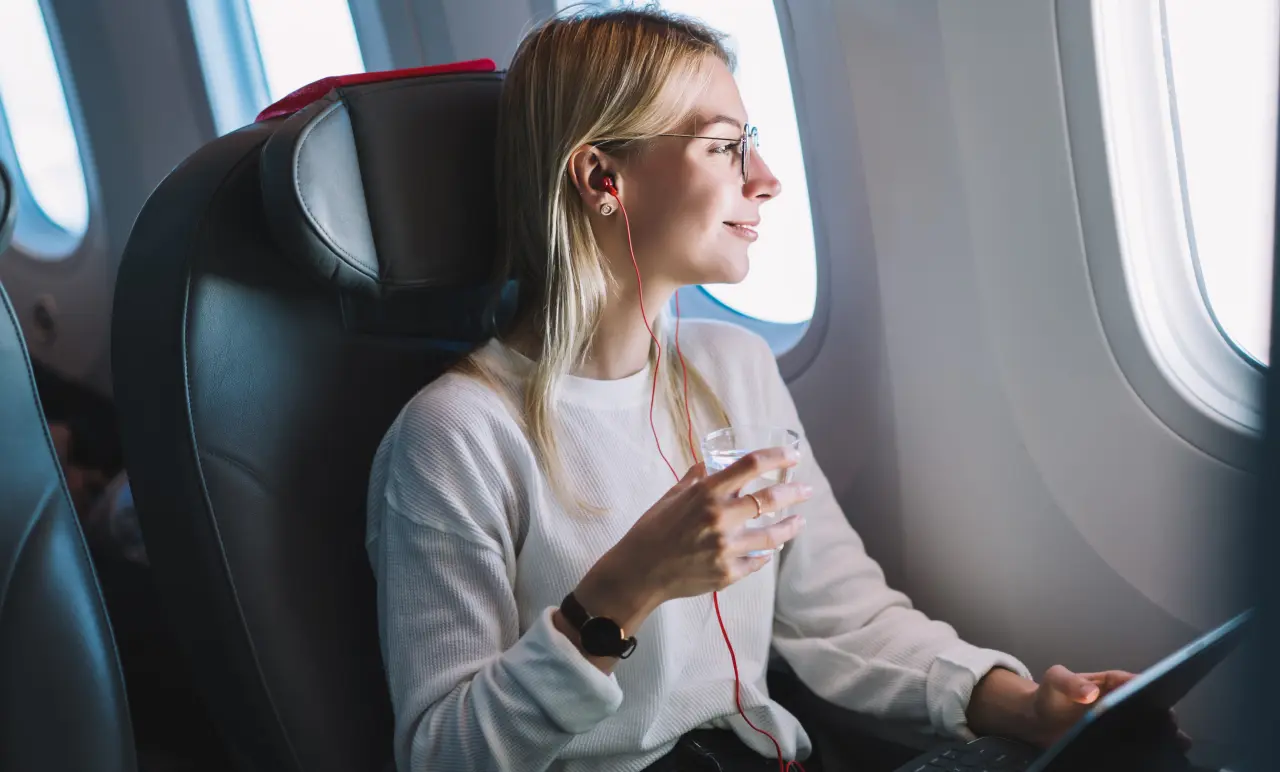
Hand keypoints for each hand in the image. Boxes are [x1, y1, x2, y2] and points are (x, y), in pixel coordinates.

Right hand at [575, 447, 810, 622]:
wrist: (639, 572)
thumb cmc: (651, 530)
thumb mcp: (671, 497)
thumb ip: (694, 480)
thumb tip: (709, 465)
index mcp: (707, 493)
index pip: (751, 465)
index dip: (777, 457)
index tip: (793, 456)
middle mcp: (721, 517)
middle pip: (771, 498)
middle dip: (794, 492)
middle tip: (806, 490)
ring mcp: (727, 548)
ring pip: (773, 535)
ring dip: (790, 526)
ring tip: (799, 522)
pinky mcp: (728, 573)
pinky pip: (756, 561)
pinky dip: (765, 555)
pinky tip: (771, 550)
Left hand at [1020, 666, 1191, 750]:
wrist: (1038, 719)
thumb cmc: (1050, 694)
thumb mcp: (1055, 680)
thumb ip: (1069, 682)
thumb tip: (1089, 692)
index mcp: (1112, 683)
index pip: (1138, 683)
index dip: (1153, 690)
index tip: (1164, 703)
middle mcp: (1122, 702)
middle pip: (1150, 708)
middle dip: (1163, 718)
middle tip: (1172, 731)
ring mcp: (1120, 723)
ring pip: (1147, 728)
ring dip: (1161, 737)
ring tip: (1172, 748)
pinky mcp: (1114, 741)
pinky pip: (1134, 745)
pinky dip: (1144, 751)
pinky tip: (1151, 760)